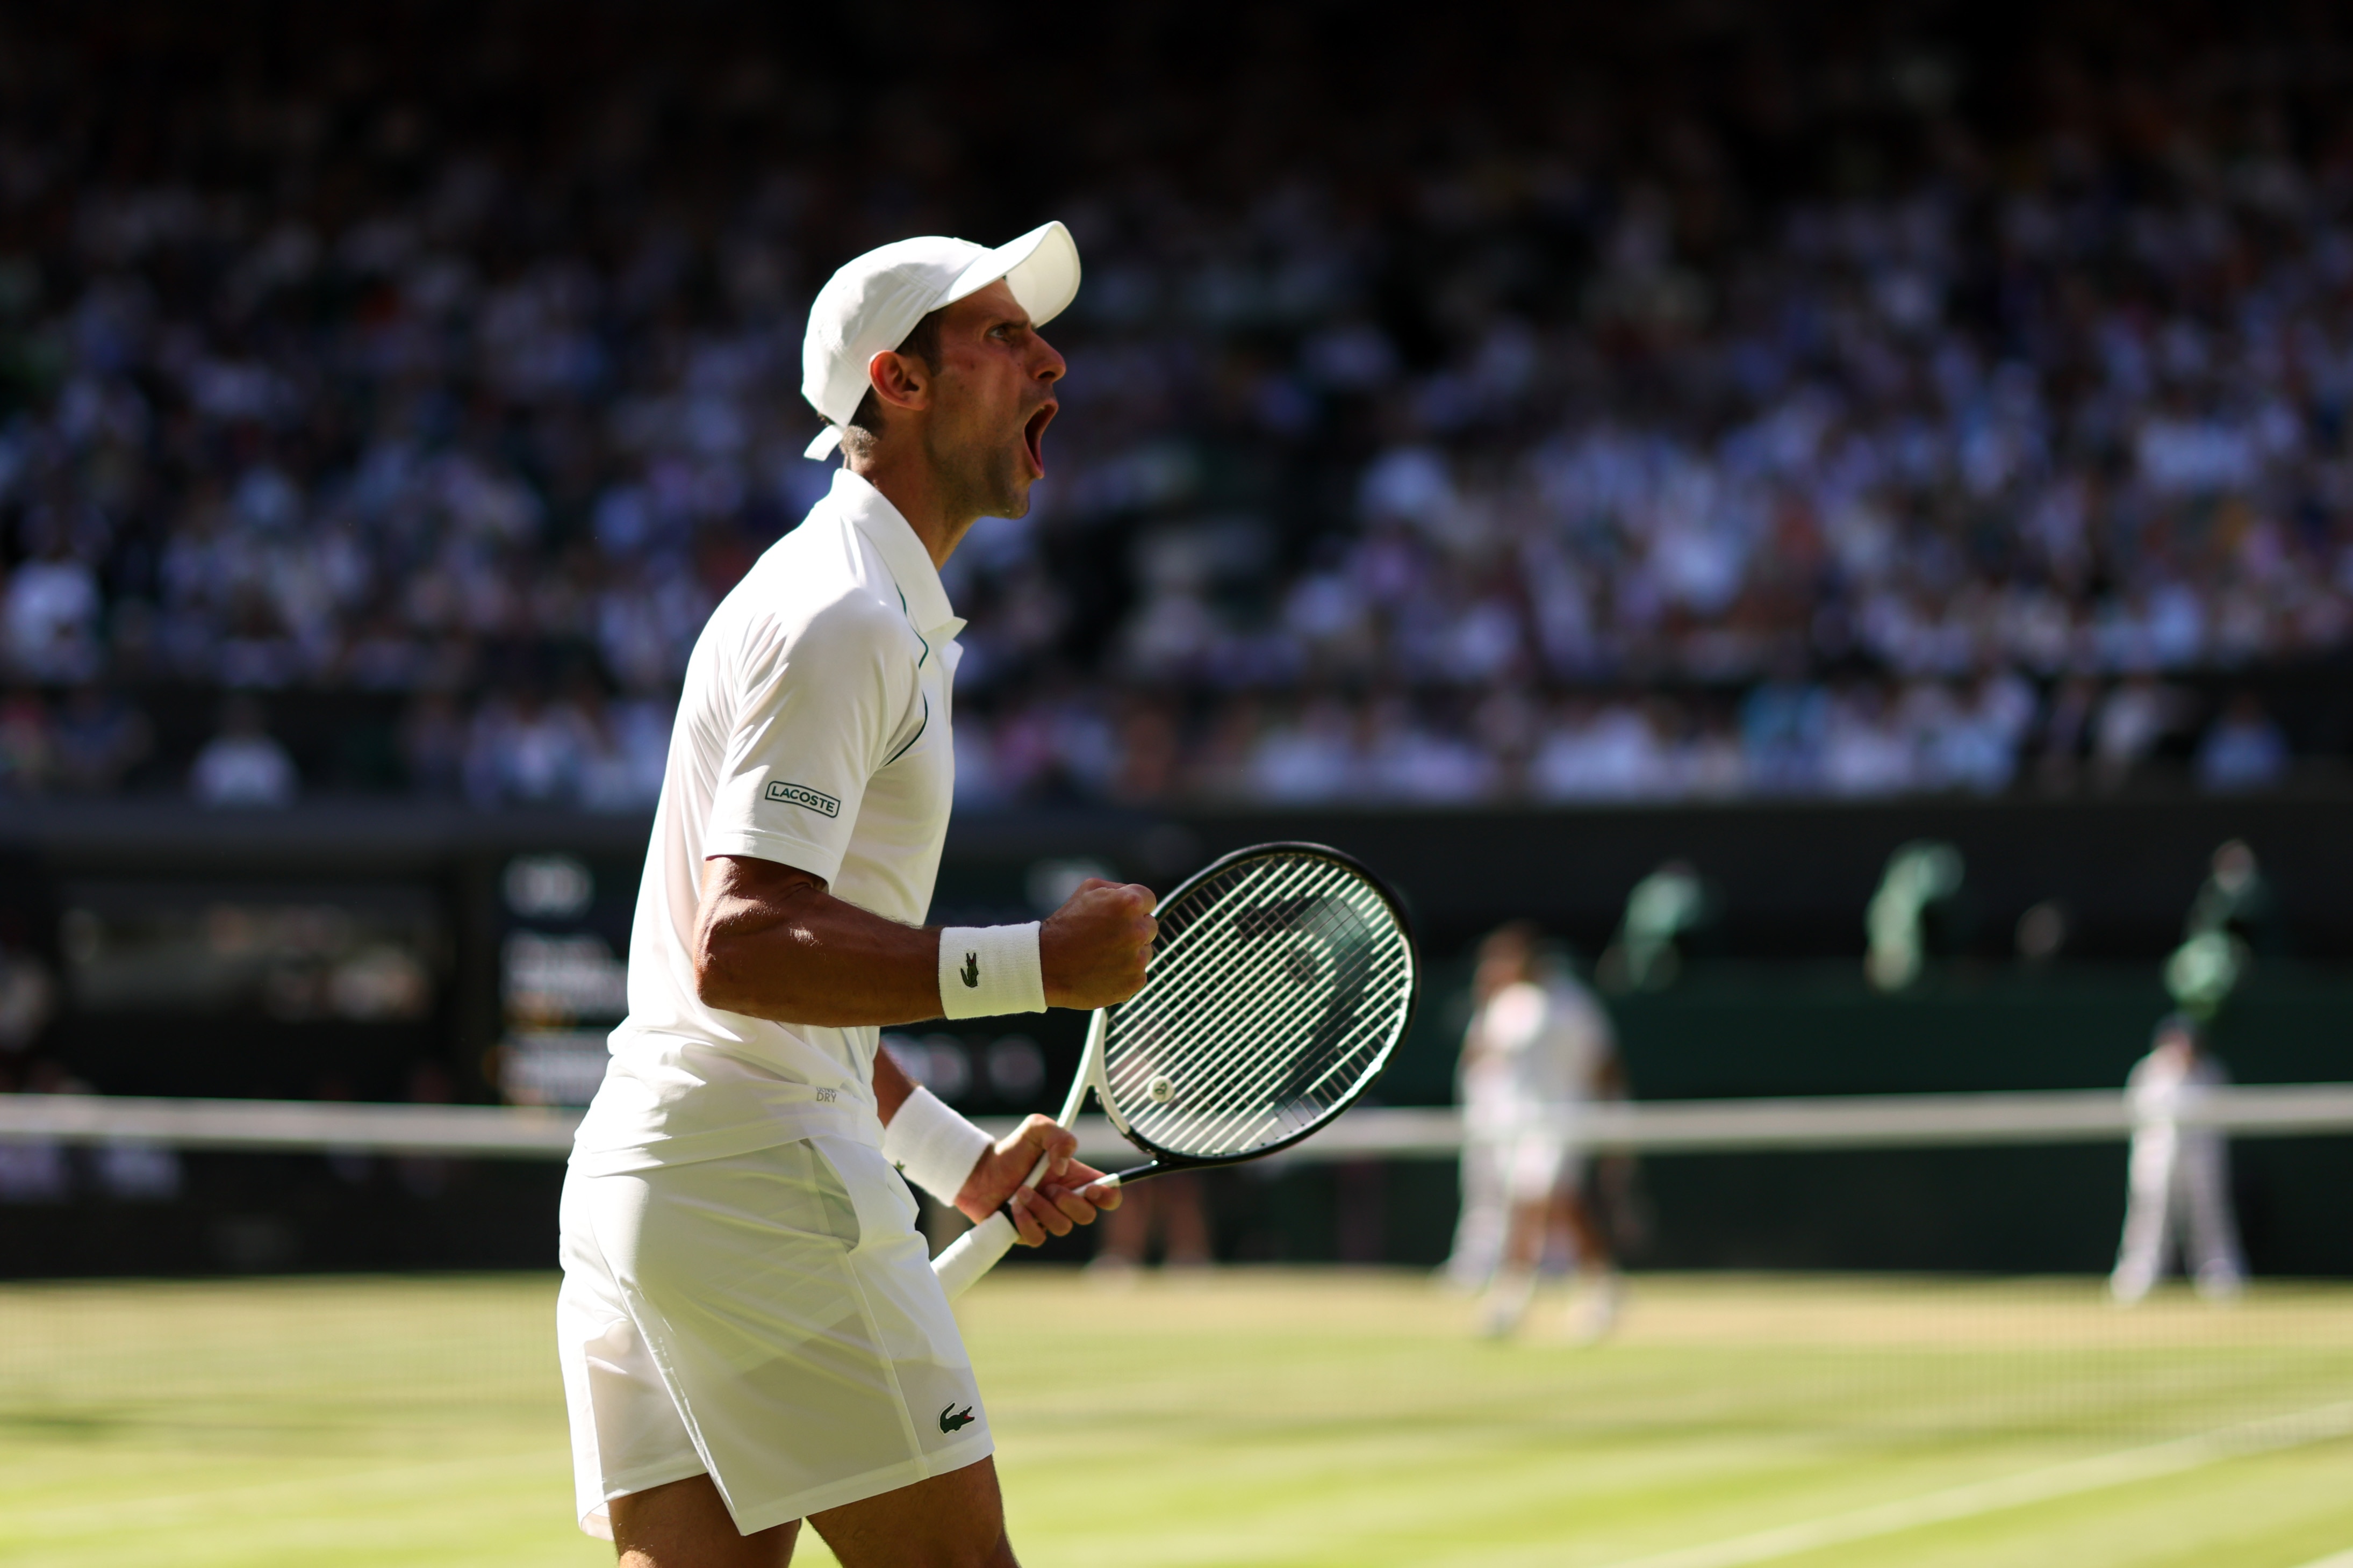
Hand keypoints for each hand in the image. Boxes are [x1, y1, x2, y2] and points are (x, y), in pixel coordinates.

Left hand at [954, 1113, 1121, 1245]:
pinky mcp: (1028, 1233)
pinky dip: (1026, 1223)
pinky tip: (1014, 1208)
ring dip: (1041, 1208)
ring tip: (1022, 1191)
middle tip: (1049, 1186)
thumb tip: (1065, 1169)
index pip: (1108, 1196)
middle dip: (1069, 1202)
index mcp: (1076, 1179)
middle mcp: (1066, 1201)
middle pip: (1088, 1216)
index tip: (1091, 1189)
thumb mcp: (1036, 1128)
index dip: (1108, 1197)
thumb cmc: (1010, 1150)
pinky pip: (1038, 1239)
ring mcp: (1048, 1219)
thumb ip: (1059, 1137)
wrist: (978, 1171)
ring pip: (1062, 1227)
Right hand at [1040, 878, 1156, 1009]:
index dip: (1132, 907)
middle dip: (1133, 929)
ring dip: (1130, 952)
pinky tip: (1103, 970)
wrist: (1045, 965)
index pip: (1148, 900)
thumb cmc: (1065, 924)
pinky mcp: (1134, 982)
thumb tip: (1137, 899)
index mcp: (1129, 903)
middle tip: (1107, 936)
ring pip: (1145, 951)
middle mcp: (1138, 930)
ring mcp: (1138, 959)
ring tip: (1102, 955)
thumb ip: (1118, 889)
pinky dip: (1124, 973)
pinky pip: (1138, 974)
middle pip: (1150, 926)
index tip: (1118, 916)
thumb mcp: (1087, 890)